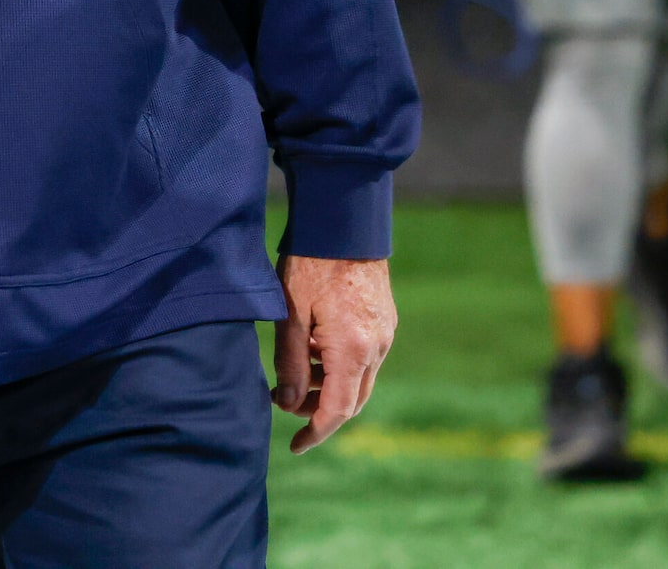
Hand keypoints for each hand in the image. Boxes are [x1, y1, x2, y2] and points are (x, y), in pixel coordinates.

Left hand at [273, 254, 395, 452]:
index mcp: (353, 349)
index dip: (315, 433)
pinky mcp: (384, 318)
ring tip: (293, 364)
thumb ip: (290, 364)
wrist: (345, 220)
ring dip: (327, 383)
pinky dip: (339, 362)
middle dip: (317, 408)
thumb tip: (289, 404)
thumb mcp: (290, 313)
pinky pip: (364, 356)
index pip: (337, 411)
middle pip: (351, 399)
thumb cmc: (311, 262)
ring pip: (358, 378)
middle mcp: (377, 346)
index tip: (295, 447)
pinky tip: (313, 343)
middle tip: (282, 398)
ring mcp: (385, 332)